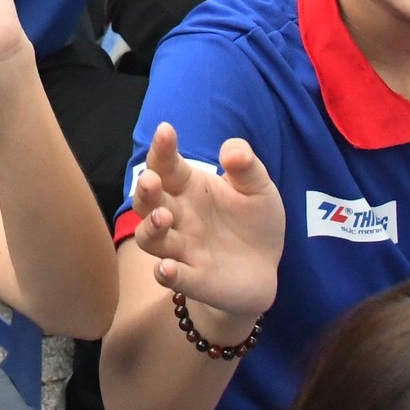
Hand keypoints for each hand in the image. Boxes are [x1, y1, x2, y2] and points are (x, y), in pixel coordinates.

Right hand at [125, 124, 282, 322]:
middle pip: (148, 201)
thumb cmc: (253, 221)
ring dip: (151, 228)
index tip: (166, 131)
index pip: (167, 165)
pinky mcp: (193, 278)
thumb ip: (246, 165)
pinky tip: (167, 268)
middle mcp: (178, 216)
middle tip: (151, 180)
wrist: (265, 268)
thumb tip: (231, 152)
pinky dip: (166, 273)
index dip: (163, 149)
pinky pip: (173, 277)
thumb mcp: (258, 188)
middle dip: (145, 190)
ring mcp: (182, 249)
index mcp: (189, 188)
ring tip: (162, 217)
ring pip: (151, 238)